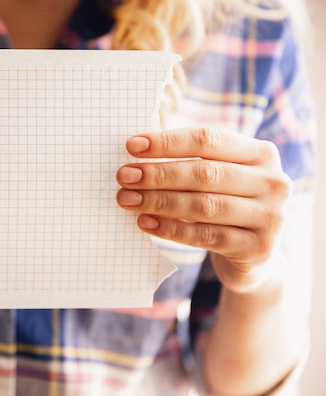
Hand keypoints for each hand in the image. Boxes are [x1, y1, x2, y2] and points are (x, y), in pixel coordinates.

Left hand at [116, 127, 291, 292]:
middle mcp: (273, 181)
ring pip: (204, 206)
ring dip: (159, 201)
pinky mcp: (258, 248)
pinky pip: (205, 236)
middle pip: (205, 173)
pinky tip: (145, 223)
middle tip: (123, 176)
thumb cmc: (224, 205)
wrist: (253, 255)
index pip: (208, 140)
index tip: (132, 145)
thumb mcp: (216, 178)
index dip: (168, 142)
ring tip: (127, 200)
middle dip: (158, 174)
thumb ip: (188, 163)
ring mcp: (270, 216)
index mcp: (261, 153)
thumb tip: (136, 156)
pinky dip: (171, 229)